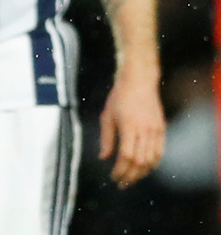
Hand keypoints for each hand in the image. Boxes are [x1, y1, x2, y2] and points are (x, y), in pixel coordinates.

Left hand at [98, 68, 165, 187]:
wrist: (139, 81)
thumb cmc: (118, 97)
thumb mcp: (107, 116)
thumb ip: (106, 139)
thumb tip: (103, 158)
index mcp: (128, 126)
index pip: (126, 156)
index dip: (120, 170)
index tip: (113, 177)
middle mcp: (144, 130)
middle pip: (140, 162)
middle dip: (131, 176)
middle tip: (122, 184)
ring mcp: (155, 130)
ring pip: (152, 160)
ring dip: (142, 173)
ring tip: (131, 178)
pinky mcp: (162, 129)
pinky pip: (159, 152)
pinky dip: (152, 163)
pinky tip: (144, 168)